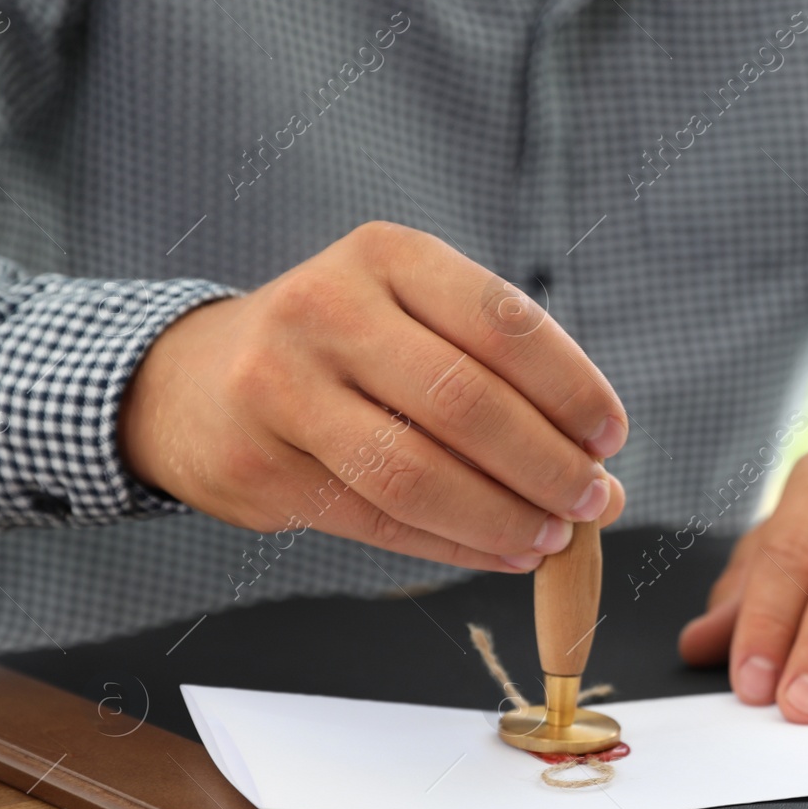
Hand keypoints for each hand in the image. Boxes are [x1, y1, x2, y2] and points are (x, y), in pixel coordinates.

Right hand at [119, 222, 626, 571]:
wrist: (197, 381)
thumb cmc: (344, 350)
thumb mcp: (412, 319)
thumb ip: (501, 379)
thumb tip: (601, 478)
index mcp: (388, 256)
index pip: (503, 322)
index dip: (572, 388)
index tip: (610, 437)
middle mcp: (329, 308)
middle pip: (466, 403)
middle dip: (546, 465)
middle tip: (591, 501)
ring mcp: (283, 385)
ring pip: (418, 473)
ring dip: (503, 518)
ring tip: (551, 538)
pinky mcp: (261, 463)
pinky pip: (380, 521)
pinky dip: (455, 546)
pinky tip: (502, 552)